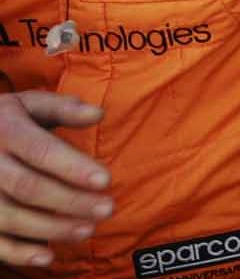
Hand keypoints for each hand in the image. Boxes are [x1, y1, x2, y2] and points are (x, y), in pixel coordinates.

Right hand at [0, 92, 112, 267]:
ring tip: (88, 230)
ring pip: (10, 216)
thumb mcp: (29, 105)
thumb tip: (99, 113)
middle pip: (28, 187)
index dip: (72, 167)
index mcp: (5, 130)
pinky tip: (48, 257)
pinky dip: (18, 253)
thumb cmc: (7, 121)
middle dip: (70, 201)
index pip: (40, 151)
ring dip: (51, 228)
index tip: (106, 180)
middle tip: (108, 209)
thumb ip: (64, 108)